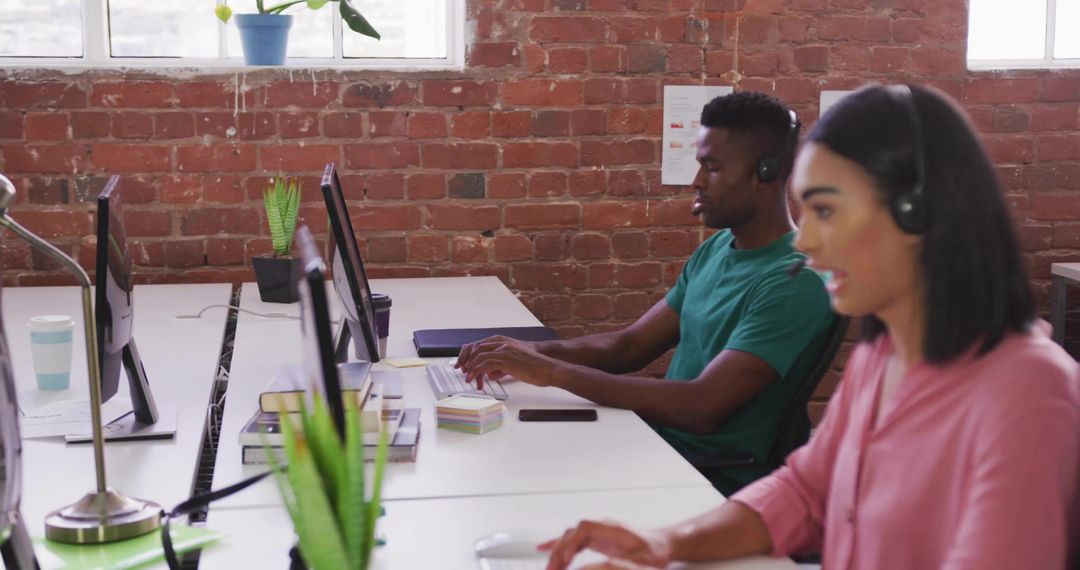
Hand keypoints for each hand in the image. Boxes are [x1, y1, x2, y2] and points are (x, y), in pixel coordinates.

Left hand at [458, 336, 560, 387]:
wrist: (548, 369)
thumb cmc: (534, 368)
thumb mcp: (514, 365)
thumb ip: (500, 367)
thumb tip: (490, 374)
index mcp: (504, 342)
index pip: (480, 344)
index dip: (469, 353)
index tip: (463, 363)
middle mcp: (503, 343)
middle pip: (476, 348)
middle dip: (466, 360)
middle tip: (462, 370)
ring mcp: (504, 350)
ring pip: (479, 356)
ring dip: (471, 368)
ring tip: (468, 378)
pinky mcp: (505, 360)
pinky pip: (484, 364)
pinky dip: (476, 372)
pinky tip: (474, 379)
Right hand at [540, 520, 672, 569]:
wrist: (664, 544)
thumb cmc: (655, 553)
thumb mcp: (641, 563)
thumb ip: (619, 564)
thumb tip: (596, 566)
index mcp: (612, 529)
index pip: (584, 529)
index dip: (570, 543)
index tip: (563, 559)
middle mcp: (602, 527)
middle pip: (572, 534)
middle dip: (558, 551)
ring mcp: (598, 532)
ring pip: (570, 538)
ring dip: (557, 552)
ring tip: (548, 569)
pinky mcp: (596, 539)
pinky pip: (573, 540)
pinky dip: (558, 545)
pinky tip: (543, 548)